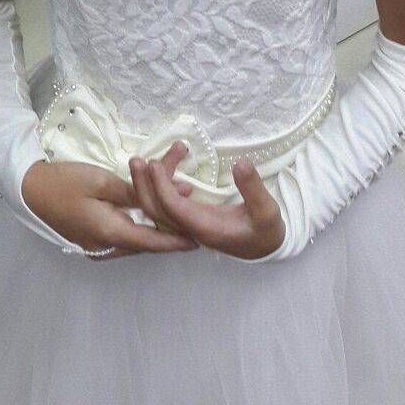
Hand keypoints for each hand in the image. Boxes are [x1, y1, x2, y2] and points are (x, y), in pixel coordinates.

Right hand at [21, 142, 197, 258]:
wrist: (28, 189)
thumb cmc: (65, 182)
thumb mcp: (103, 181)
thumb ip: (137, 192)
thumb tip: (171, 193)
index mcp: (110, 234)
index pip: (153, 242)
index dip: (177, 241)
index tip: (198, 240)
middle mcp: (105, 247)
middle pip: (145, 243)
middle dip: (168, 229)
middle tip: (188, 219)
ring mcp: (95, 246)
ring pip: (134, 240)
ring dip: (154, 227)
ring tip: (173, 217)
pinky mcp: (90, 239)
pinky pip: (122, 237)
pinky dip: (138, 226)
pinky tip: (147, 215)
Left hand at [130, 155, 285, 261]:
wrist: (264, 247)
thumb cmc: (266, 231)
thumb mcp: (267, 211)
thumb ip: (253, 188)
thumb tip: (241, 163)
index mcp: (204, 229)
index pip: (173, 209)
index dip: (161, 187)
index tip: (155, 164)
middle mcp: (190, 229)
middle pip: (156, 210)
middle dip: (143, 186)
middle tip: (136, 159)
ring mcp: (187, 224)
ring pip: (158, 206)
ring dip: (150, 183)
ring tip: (151, 157)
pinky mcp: (189, 217)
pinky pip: (166, 202)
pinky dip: (162, 184)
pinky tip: (168, 165)